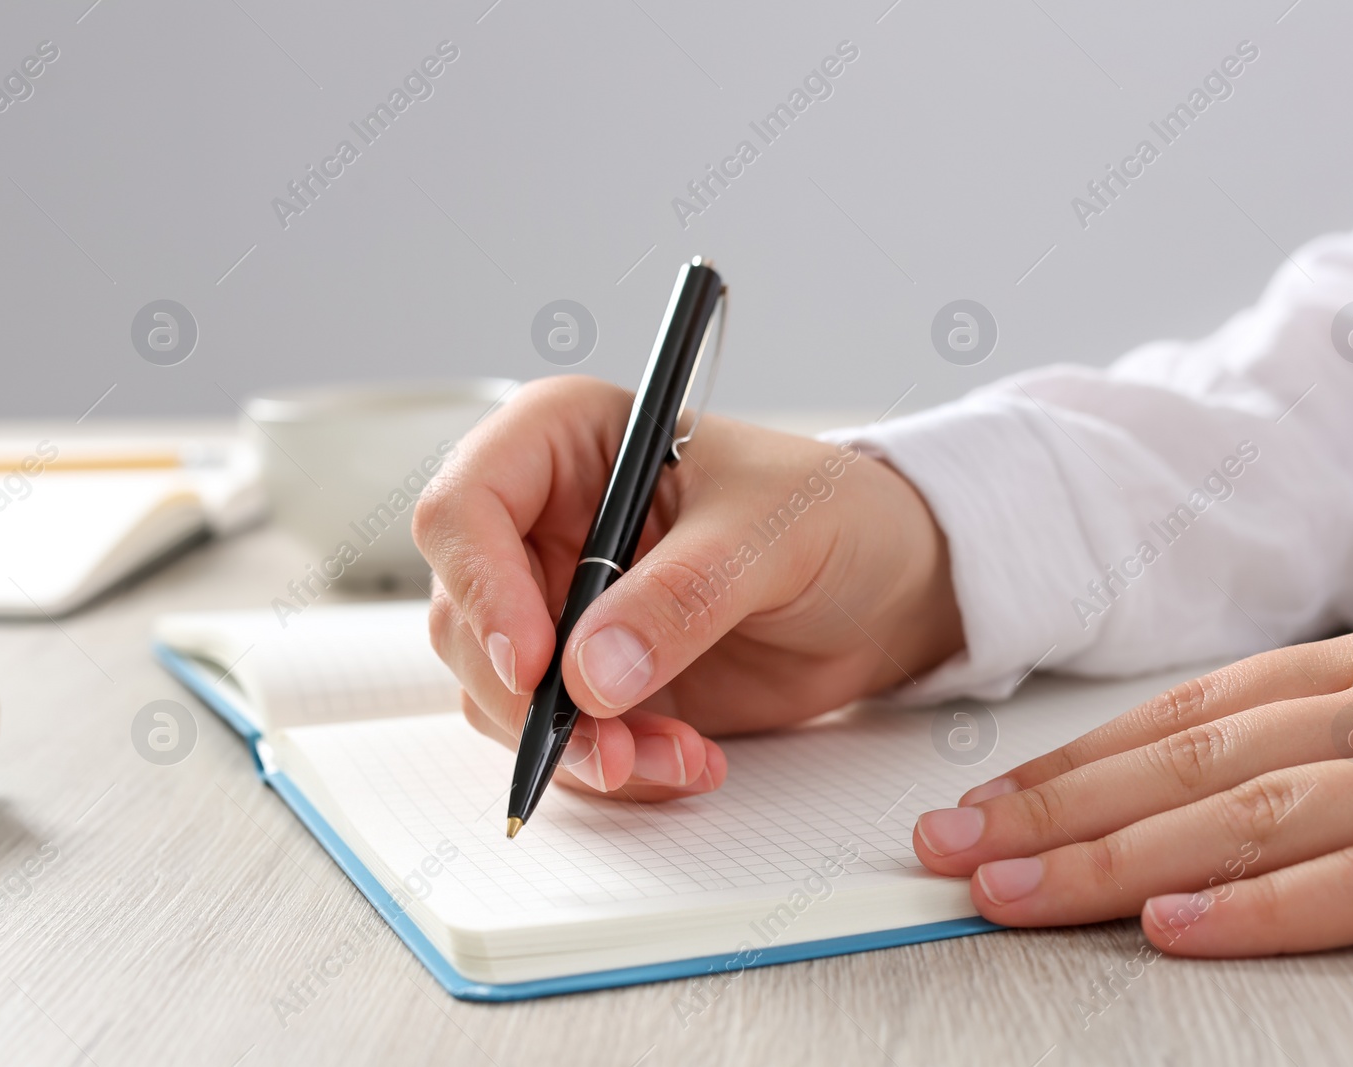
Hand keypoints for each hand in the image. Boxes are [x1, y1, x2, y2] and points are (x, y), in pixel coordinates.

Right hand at [413, 376, 963, 800]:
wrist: (888, 588)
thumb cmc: (836, 515)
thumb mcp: (771, 534)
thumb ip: (682, 596)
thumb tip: (589, 675)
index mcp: (566, 442)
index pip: (464, 507)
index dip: (482, 589)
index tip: (535, 666)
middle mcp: (545, 523)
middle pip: (466, 617)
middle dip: (529, 699)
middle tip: (608, 747)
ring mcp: (562, 606)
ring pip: (502, 693)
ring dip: (578, 746)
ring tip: (676, 757)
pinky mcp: (592, 679)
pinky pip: (562, 738)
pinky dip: (615, 767)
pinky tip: (688, 762)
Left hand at [913, 616, 1352, 955]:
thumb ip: (1335, 727)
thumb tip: (1203, 780)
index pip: (1185, 714)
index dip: (1072, 762)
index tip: (979, 802)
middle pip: (1190, 761)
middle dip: (1056, 809)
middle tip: (949, 849)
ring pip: (1254, 814)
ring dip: (1117, 858)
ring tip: (1013, 891)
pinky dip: (1267, 908)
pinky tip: (1177, 931)